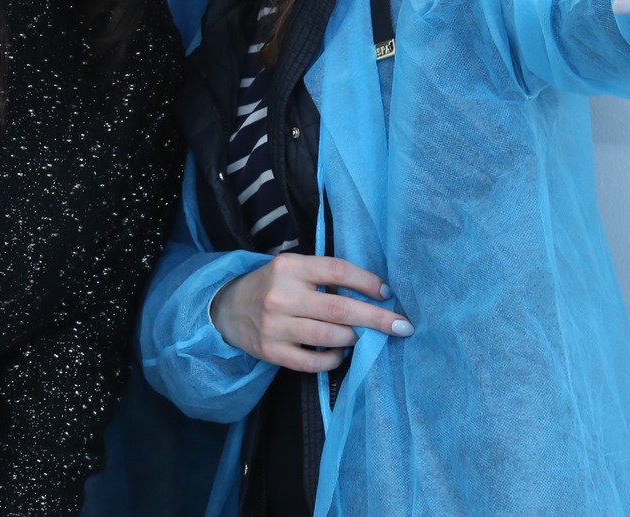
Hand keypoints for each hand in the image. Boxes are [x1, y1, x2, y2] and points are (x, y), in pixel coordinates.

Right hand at [209, 254, 410, 372]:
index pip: (337, 270)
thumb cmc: (271, 285)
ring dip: (353, 338)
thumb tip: (374, 292)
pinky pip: (312, 362)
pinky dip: (333, 360)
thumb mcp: (292, 269)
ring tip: (360, 336)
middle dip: (377, 318)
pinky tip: (339, 353)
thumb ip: (324, 276)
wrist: (227, 308)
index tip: (386, 292)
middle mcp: (282, 295)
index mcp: (290, 267)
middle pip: (340, 308)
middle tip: (403, 326)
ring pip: (329, 337)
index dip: (367, 282)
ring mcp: (275, 326)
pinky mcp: (271, 352)